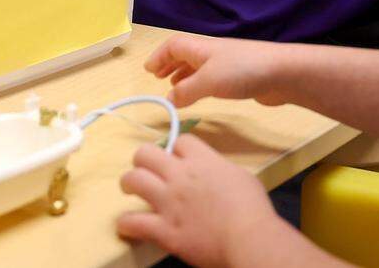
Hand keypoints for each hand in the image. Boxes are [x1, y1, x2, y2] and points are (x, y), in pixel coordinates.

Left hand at [117, 135, 283, 267]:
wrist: (248, 238)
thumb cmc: (252, 208)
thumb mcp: (239, 175)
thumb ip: (219, 169)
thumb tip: (213, 173)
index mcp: (202, 160)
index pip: (180, 140)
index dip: (178, 147)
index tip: (178, 157)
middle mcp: (180, 175)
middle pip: (146, 152)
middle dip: (144, 158)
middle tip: (147, 169)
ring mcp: (168, 201)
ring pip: (133, 179)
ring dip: (129, 183)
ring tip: (130, 189)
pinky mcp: (163, 229)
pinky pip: (132, 221)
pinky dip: (126, 223)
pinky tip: (128, 225)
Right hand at [145, 34, 291, 107]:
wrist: (282, 72)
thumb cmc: (243, 71)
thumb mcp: (208, 82)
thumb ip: (186, 91)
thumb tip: (168, 99)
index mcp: (202, 49)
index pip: (174, 46)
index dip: (159, 56)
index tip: (148, 70)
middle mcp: (212, 53)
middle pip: (185, 54)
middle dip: (169, 64)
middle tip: (157, 78)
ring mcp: (227, 64)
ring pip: (198, 66)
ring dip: (183, 75)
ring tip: (173, 88)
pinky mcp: (239, 76)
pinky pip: (210, 77)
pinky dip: (199, 84)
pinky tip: (201, 94)